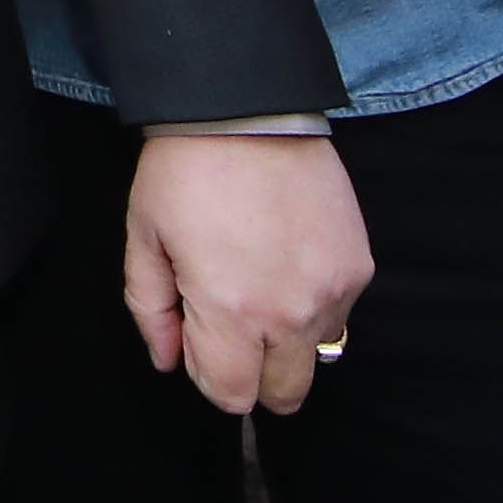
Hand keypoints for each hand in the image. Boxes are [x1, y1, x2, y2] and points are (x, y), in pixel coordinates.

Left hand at [123, 130, 371, 416]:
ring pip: (317, 355)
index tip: (200, 342)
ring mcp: (332, 290)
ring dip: (290, 339)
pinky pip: (341, 313)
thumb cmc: (186, 171)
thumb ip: (151, 311)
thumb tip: (167, 360)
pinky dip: (317, 303)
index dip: (210, 377)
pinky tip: (290, 261)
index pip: (232, 394)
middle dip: (256, 375)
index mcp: (231, 311)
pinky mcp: (359, 266)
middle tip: (235, 328)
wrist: (246, 108)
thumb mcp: (144, 238)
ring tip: (263, 284)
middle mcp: (290, 313)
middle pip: (285, 394)